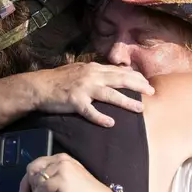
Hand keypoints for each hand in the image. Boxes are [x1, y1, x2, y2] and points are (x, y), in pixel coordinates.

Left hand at [18, 153, 112, 191]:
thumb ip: (52, 178)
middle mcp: (61, 160)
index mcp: (62, 158)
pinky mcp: (62, 180)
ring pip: (36, 180)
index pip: (37, 163)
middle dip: (28, 186)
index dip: (27, 179)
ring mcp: (62, 168)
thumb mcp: (66, 182)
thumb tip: (33, 186)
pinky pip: (41, 189)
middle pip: (33, 169)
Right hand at [32, 63, 154, 126]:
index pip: (119, 71)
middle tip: (152, 92)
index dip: (135, 77)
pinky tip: (110, 123)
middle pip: (119, 80)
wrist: (39, 86)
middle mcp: (91, 76)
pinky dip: (100, 117)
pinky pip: (90, 111)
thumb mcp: (80, 70)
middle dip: (138, 86)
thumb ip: (98, 72)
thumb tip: (115, 72)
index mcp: (93, 68)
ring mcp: (83, 89)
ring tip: (140, 108)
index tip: (147, 82)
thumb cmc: (60, 80)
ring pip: (109, 95)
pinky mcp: (74, 101)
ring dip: (126, 102)